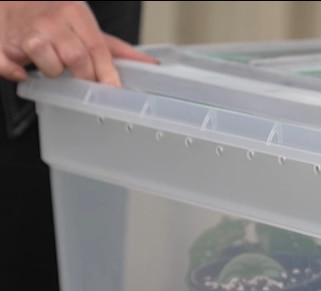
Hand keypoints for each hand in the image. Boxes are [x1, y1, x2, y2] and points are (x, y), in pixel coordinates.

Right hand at [0, 1, 156, 85]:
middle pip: (75, 57)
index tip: (113, 90)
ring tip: (53, 68)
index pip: (97, 48)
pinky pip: (7, 63)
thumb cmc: (55, 15)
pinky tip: (22, 72)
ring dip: (52, 71)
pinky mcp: (4, 43)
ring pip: (45, 59)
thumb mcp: (85, 24)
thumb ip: (115, 48)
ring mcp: (26, 30)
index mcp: (75, 14)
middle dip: (83, 75)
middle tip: (82, 80)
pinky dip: (13, 71)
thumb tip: (149, 65)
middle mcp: (51, 21)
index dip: (107, 73)